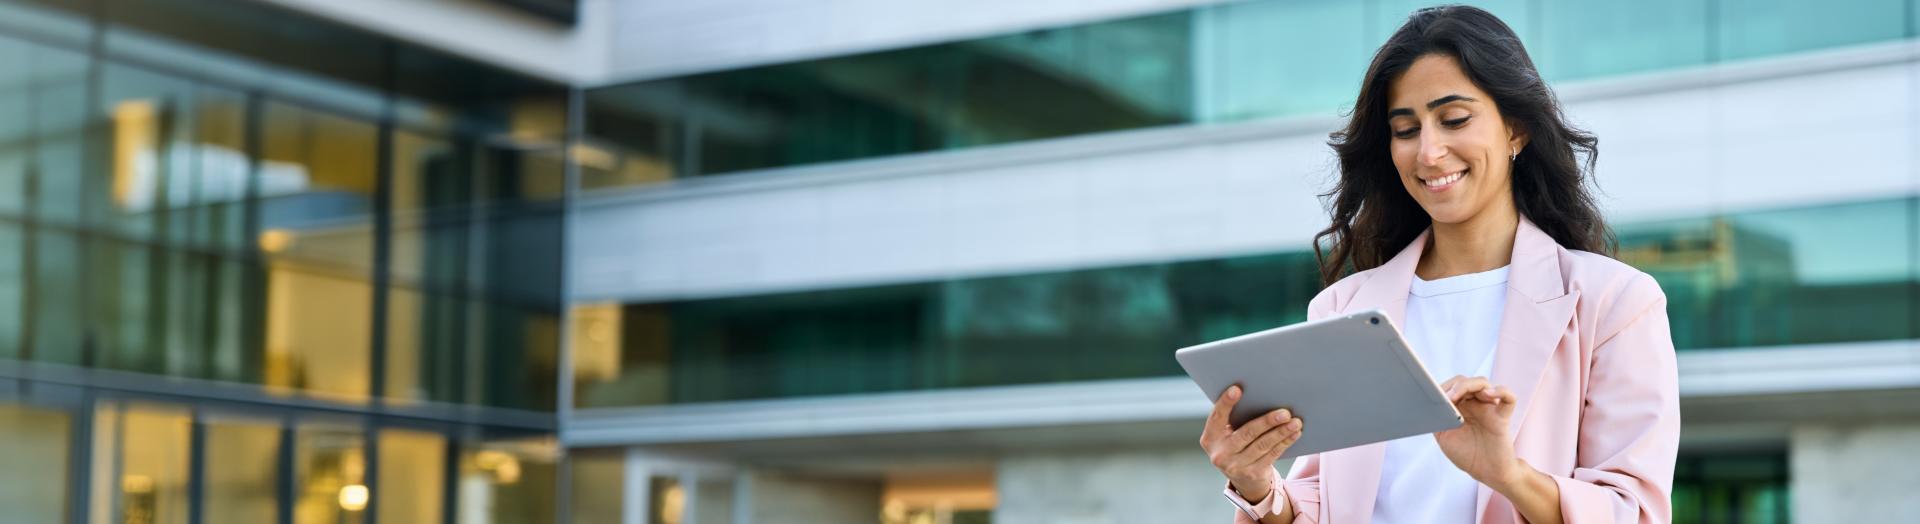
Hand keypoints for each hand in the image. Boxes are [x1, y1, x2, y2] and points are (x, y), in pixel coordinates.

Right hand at [1199, 385, 1303, 500]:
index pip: (1217, 417)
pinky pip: (1272, 455)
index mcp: (1210, 438)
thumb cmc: (1236, 444)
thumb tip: (1261, 397)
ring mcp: (1236, 466)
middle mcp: (1220, 454)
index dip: (1225, 403)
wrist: (1242, 479)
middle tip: (1284, 413)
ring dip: (1281, 432)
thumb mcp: (1227, 434)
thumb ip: (1235, 418)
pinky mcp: (1253, 474)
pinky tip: (1294, 433)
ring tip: (1295, 422)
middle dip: (1267, 422)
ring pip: (1263, 445)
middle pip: (1246, 433)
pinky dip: (1285, 442)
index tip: (1237, 389)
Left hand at [1432, 376, 1522, 488]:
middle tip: (1447, 398)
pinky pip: (1509, 398)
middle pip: (1466, 381)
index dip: (1444, 387)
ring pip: (1483, 384)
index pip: (1452, 386)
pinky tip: (1490, 394)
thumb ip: (1438, 418)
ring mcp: (1488, 409)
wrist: (1487, 473)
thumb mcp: (1444, 436)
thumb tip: (1433, 402)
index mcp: (1459, 407)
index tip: (1435, 394)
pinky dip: (1501, 391)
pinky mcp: (1502, 417)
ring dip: (1470, 384)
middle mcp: (1474, 404)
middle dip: (1455, 385)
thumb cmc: (1466, 454)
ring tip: (1459, 395)